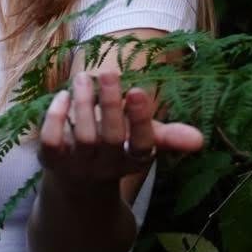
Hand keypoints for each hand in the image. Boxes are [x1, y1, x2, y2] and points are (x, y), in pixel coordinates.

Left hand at [38, 69, 203, 189]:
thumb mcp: (144, 140)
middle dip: (110, 104)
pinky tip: (62, 97)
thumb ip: (169, 136)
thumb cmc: (117, 147)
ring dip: (83, 103)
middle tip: (107, 72)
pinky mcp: (52, 161)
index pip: (142, 145)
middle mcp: (107, 166)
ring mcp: (78, 165)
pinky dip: (55, 118)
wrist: (77, 178)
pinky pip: (52, 141)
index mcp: (133, 159)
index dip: (140, 120)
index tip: (137, 91)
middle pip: (110, 138)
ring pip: (83, 137)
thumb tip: (200, 140)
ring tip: (83, 77)